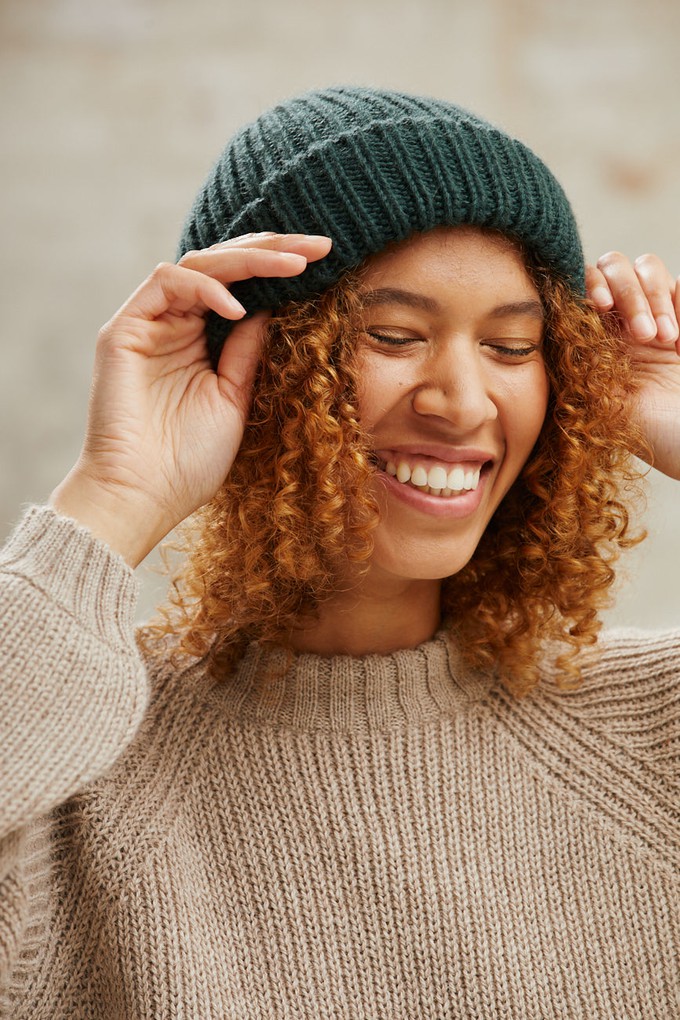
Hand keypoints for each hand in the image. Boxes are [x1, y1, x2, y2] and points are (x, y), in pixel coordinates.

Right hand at [50, 232, 332, 564]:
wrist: (144, 497)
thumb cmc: (189, 461)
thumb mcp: (236, 398)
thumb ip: (249, 352)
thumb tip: (272, 307)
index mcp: (200, 341)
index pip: (242, 286)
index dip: (280, 268)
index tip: (327, 260)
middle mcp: (173, 325)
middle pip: (223, 264)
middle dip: (274, 249)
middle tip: (320, 246)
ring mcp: (147, 324)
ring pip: (198, 262)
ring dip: (249, 259)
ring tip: (294, 267)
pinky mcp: (123, 330)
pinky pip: (167, 283)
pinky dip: (206, 288)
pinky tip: (239, 310)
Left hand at [586, 252, 679, 479]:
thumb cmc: (652, 437)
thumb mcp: (603, 408)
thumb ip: (575, 372)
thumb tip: (534, 344)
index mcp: (592, 337)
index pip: (579, 286)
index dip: (588, 284)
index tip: (601, 306)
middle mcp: (618, 321)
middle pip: (611, 266)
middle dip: (628, 293)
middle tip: (644, 336)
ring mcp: (652, 316)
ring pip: (645, 267)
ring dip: (654, 298)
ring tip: (665, 340)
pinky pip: (679, 285)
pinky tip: (679, 343)